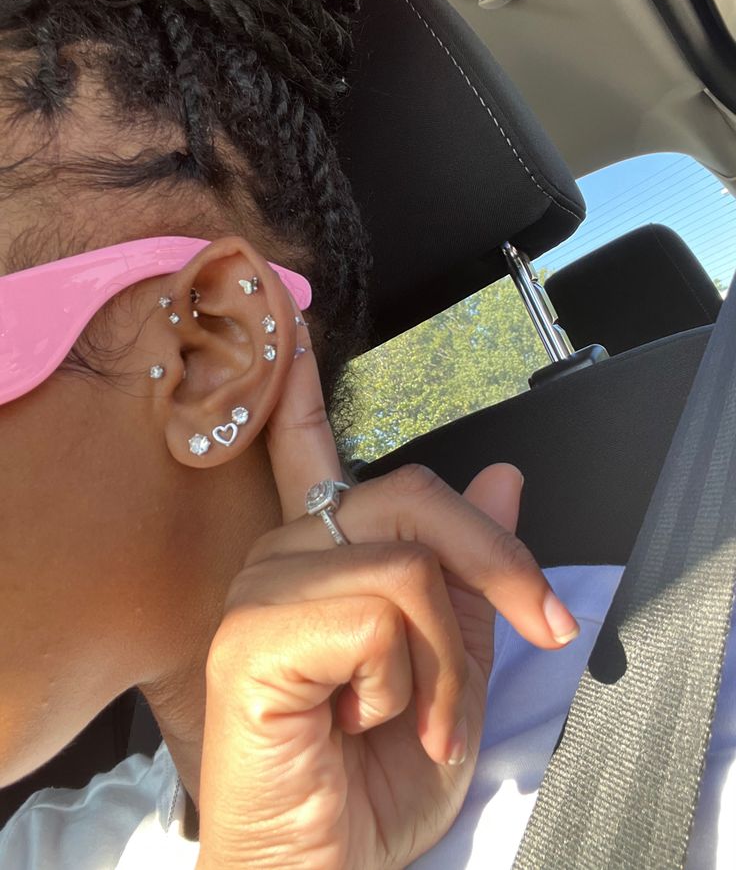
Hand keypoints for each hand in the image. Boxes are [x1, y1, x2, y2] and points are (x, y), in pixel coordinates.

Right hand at [196, 312, 577, 869]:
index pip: (312, 449)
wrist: (329, 868)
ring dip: (441, 660)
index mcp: (324, 561)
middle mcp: (284, 557)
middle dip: (495, 567)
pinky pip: (375, 611)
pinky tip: (361, 720)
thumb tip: (503, 477)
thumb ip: (470, 573)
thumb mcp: (453, 668)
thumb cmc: (373, 781)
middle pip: (414, 495)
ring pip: (407, 563)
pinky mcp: (253, 632)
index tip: (290, 323)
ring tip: (404, 716)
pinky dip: (402, 680)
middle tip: (541, 628)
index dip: (307, 386)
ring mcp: (262, 588)